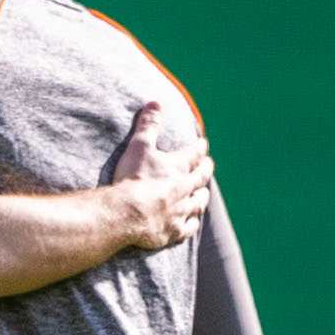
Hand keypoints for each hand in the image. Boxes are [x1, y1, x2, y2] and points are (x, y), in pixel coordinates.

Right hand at [109, 102, 212, 249]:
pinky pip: (188, 227)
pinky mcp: (173, 231)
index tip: (202, 144)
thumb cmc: (132, 178)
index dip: (199, 148)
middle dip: (205, 170)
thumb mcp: (139, 146)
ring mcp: (180, 211)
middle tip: (208, 166)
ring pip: (198, 203)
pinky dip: (191, 223)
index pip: (194, 154)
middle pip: (200, 179)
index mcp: (177, 167)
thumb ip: (148, 125)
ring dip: (201, 197)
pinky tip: (192, 222)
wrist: (126, 214)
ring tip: (203, 194)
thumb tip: (156, 103)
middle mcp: (184, 189)